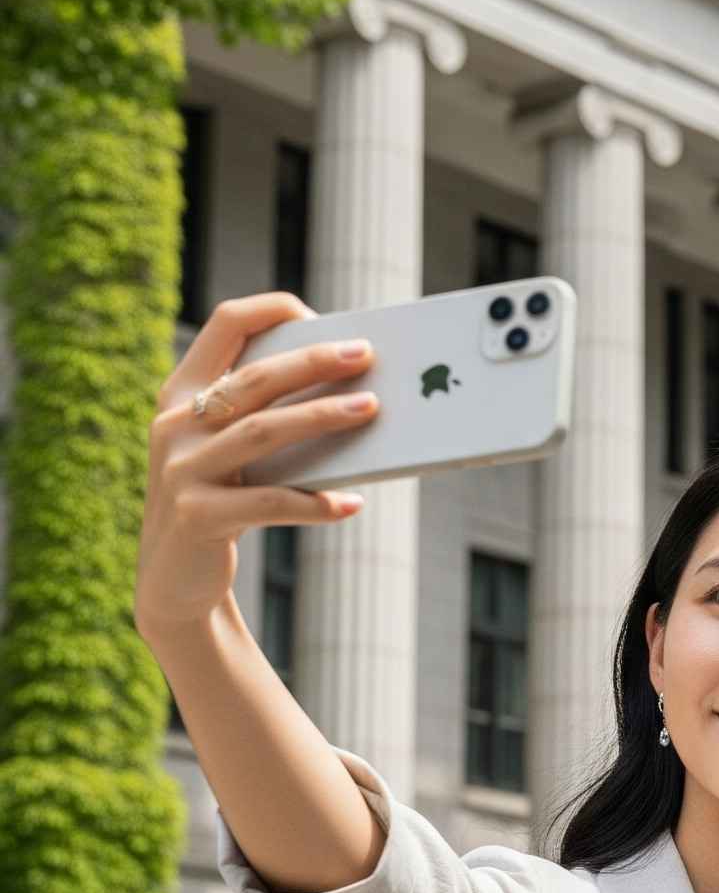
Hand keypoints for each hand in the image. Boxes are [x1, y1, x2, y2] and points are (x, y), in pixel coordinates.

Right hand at [136, 294, 378, 638]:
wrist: (175, 582)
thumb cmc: (223, 500)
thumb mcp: (231, 451)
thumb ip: (265, 415)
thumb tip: (355, 388)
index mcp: (182, 394)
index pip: (223, 326)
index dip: (271, 311)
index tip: (320, 315)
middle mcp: (174, 425)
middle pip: (254, 379)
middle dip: (314, 361)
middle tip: (366, 354)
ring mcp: (180, 470)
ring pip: (262, 431)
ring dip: (322, 416)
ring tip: (371, 408)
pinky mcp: (196, 516)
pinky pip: (269, 502)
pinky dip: (315, 503)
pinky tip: (352, 504)